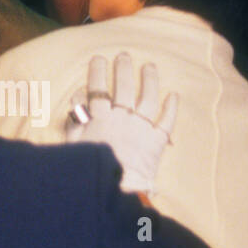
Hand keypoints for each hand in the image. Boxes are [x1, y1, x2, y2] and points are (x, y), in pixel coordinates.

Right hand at [67, 53, 177, 193]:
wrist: (113, 191)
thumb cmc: (89, 171)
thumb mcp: (73, 147)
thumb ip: (74, 122)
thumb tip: (77, 100)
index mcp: (99, 120)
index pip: (97, 90)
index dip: (97, 73)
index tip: (98, 59)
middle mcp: (122, 119)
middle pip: (124, 88)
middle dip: (123, 69)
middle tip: (124, 55)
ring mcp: (141, 128)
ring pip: (147, 97)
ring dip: (149, 80)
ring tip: (150, 66)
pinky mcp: (156, 142)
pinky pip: (166, 122)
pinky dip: (171, 108)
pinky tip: (174, 95)